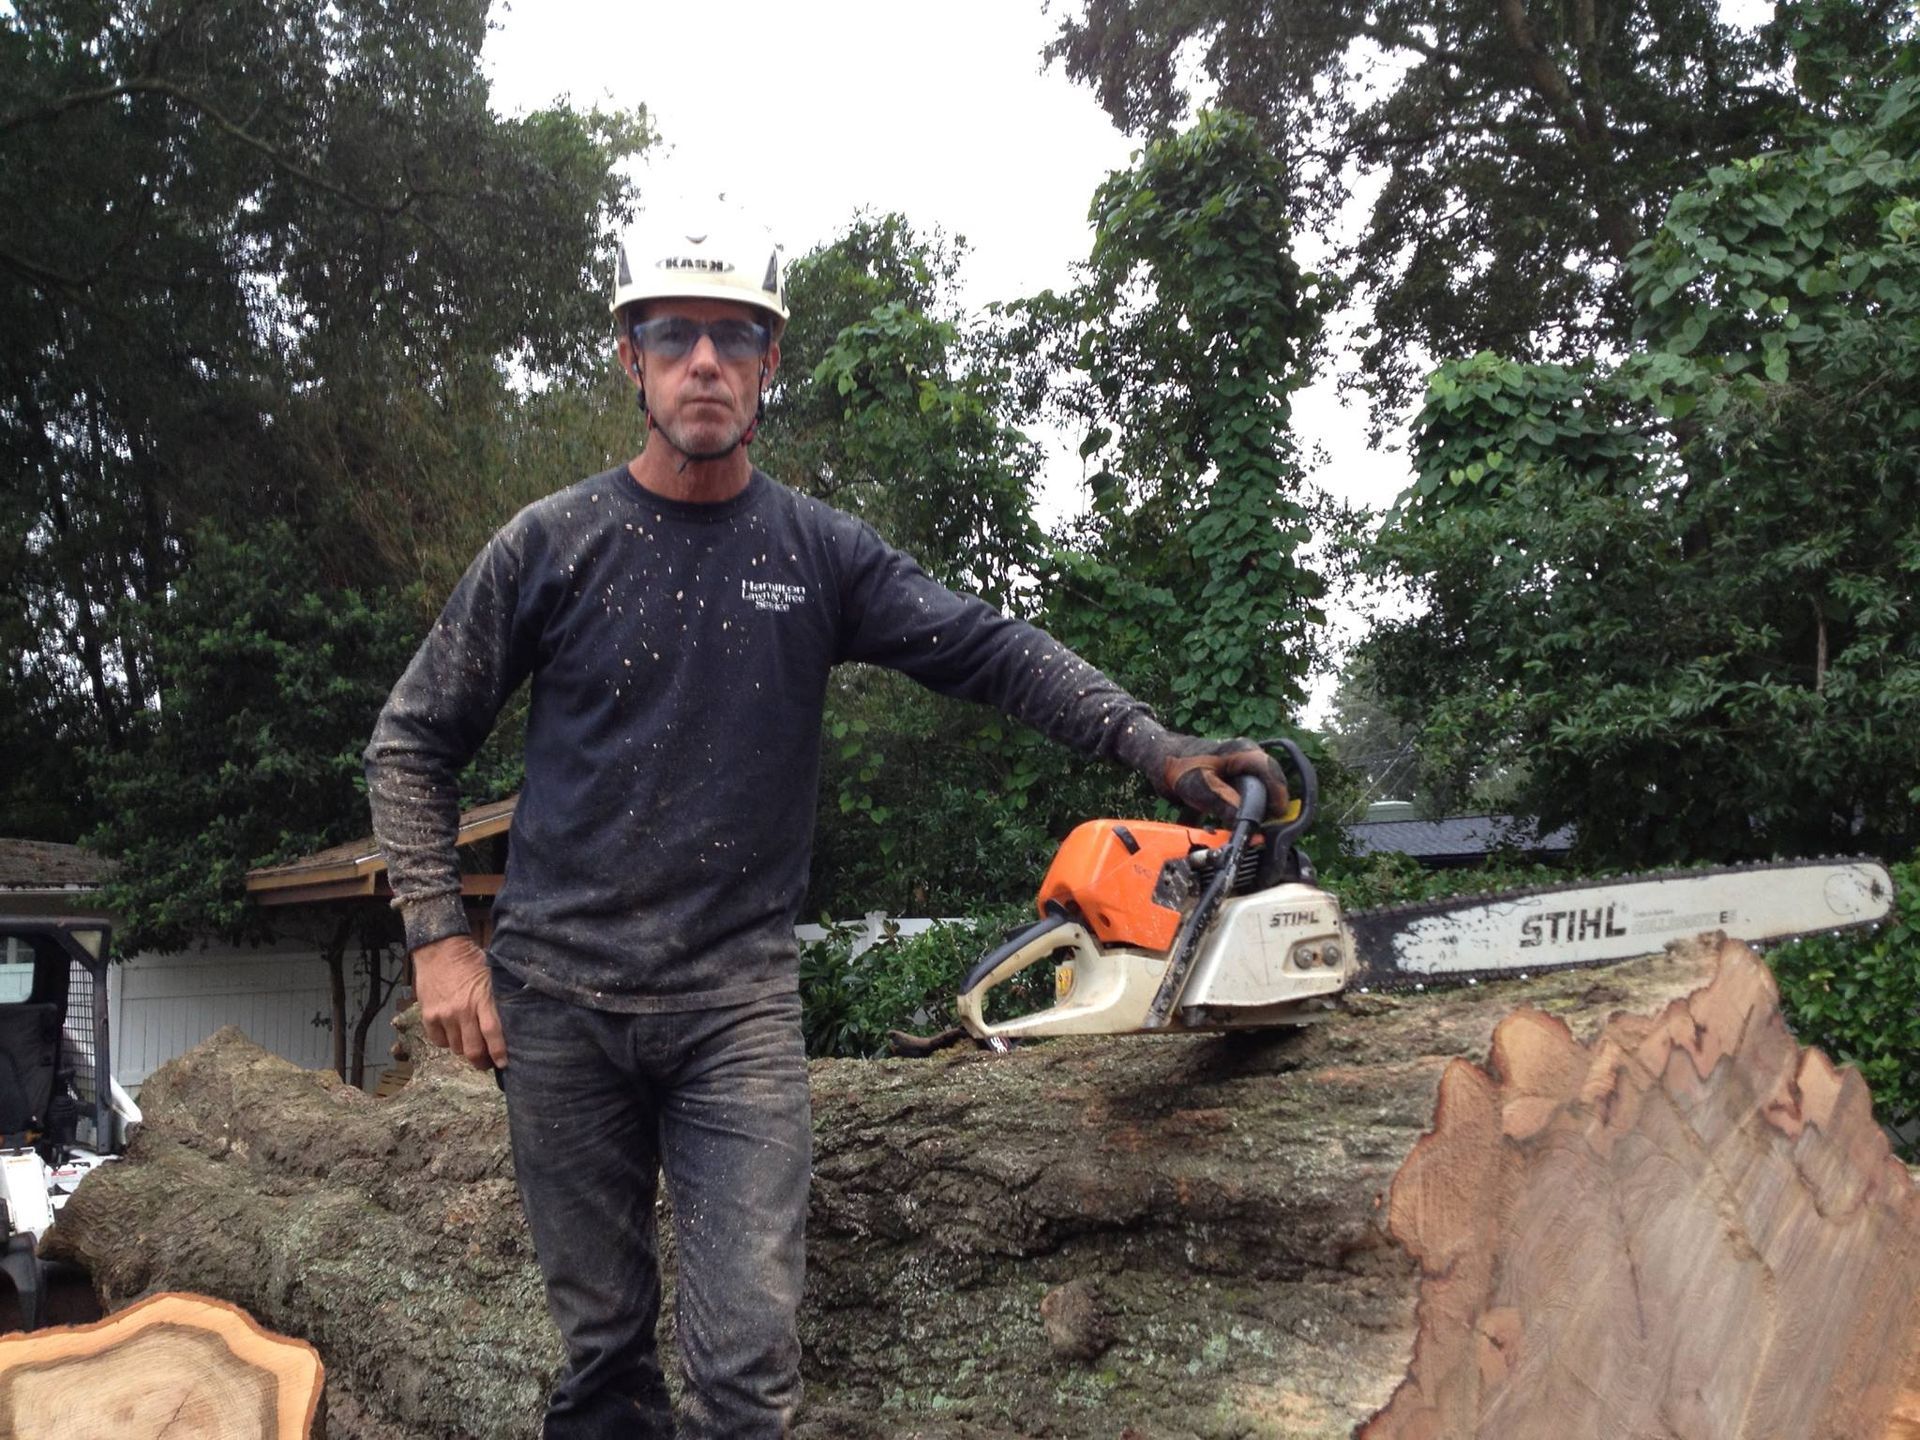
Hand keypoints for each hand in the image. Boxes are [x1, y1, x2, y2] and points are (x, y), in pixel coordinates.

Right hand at [411, 934, 507, 1069]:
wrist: (440, 948)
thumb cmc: (472, 961)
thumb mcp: (493, 976)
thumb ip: (498, 999)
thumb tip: (514, 1019)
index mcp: (482, 999)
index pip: (492, 1033)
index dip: (498, 1052)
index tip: (504, 1064)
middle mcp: (462, 1011)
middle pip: (472, 1049)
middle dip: (481, 1062)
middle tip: (487, 1063)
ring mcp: (443, 1015)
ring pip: (456, 1048)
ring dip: (464, 1049)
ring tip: (470, 1044)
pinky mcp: (427, 1016)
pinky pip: (438, 1041)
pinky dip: (446, 1042)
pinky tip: (453, 1034)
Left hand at [1154, 737, 1291, 822]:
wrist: (1160, 759)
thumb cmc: (1179, 767)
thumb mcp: (1202, 789)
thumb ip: (1227, 806)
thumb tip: (1250, 826)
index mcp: (1244, 752)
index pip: (1274, 775)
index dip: (1278, 799)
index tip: (1274, 820)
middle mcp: (1248, 755)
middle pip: (1271, 783)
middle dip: (1267, 805)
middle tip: (1258, 825)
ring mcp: (1242, 764)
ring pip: (1261, 789)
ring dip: (1255, 807)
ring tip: (1244, 823)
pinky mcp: (1235, 774)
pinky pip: (1248, 791)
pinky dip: (1244, 806)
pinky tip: (1233, 818)